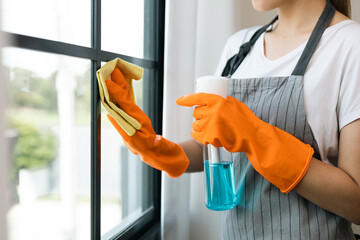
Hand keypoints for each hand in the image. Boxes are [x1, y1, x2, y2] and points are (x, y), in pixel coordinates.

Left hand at [105, 68, 188, 176]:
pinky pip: (127, 114)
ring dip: (119, 95)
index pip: (127, 113)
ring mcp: (132, 133)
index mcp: (139, 136)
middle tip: (109, 73)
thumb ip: (161, 145)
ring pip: (123, 110)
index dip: (119, 97)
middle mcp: (132, 133)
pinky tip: (121, 94)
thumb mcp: (168, 151)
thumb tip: (156, 140)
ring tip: (113, 79)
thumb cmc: (170, 157)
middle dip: (116, 91)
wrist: (171, 165)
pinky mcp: (135, 131)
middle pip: (122, 109)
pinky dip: (125, 102)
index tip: (110, 84)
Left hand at [177, 93, 313, 192]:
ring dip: (201, 126)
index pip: (197, 98)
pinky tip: (207, 134)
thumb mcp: (234, 104)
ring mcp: (210, 126)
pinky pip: (197, 135)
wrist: (252, 136)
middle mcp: (212, 112)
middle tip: (210, 118)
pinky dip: (199, 135)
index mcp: (218, 101)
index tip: (179, 101)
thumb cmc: (245, 120)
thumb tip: (210, 101)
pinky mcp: (210, 138)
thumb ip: (221, 101)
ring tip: (213, 127)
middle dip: (200, 115)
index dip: (186, 99)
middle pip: (196, 113)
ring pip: (196, 125)